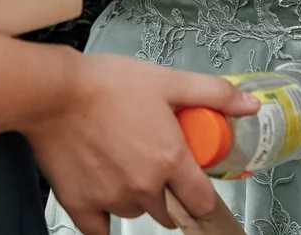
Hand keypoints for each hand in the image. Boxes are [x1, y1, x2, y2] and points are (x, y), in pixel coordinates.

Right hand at [26, 51, 255, 234]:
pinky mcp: (82, 205)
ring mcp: (113, 199)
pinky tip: (105, 198)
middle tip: (153, 162)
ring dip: (137, 198)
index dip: (201, 193)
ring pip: (137, 213)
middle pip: (171, 210)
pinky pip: (101, 231)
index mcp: (170, 159)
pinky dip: (105, 219)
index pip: (203, 201)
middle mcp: (145, 186)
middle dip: (168, 191)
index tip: (194, 183)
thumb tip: (248, 104)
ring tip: (124, 164)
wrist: (53, 92)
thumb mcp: (166, 80)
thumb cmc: (104, 84)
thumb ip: (212, 94)